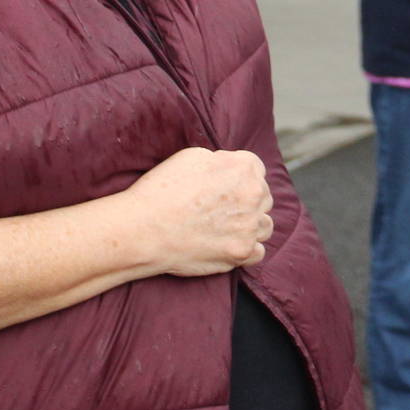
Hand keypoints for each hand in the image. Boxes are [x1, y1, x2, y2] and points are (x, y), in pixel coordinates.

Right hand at [126, 148, 273, 276]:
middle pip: (262, 196)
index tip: (226, 186)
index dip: (239, 177)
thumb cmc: (162, 191)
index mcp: (243, 167)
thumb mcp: (192, 157)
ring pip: (264, 225)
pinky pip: (259, 252)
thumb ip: (222, 161)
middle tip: (222, 209)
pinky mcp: (242, 253)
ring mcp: (250, 226)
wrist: (144, 229)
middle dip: (247, 200)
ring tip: (226, 228)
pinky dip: (247, 250)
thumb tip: (230, 169)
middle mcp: (253, 195)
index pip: (255, 169)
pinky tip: (230, 245)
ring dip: (250, 225)